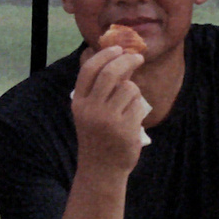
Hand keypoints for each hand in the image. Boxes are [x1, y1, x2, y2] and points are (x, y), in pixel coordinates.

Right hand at [70, 43, 150, 173]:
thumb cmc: (97, 136)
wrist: (101, 169)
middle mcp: (91, 109)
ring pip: (129, 88)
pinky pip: (138, 105)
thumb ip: (100, 89)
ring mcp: (108, 119)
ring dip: (134, 90)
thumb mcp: (90, 112)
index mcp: (79, 102)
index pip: (90, 69)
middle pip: (111, 73)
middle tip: (137, 58)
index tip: (118, 48)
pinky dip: (139, 108)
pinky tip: (133, 119)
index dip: (105, 54)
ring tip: (130, 104)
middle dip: (127, 60)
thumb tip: (120, 58)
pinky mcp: (125, 129)